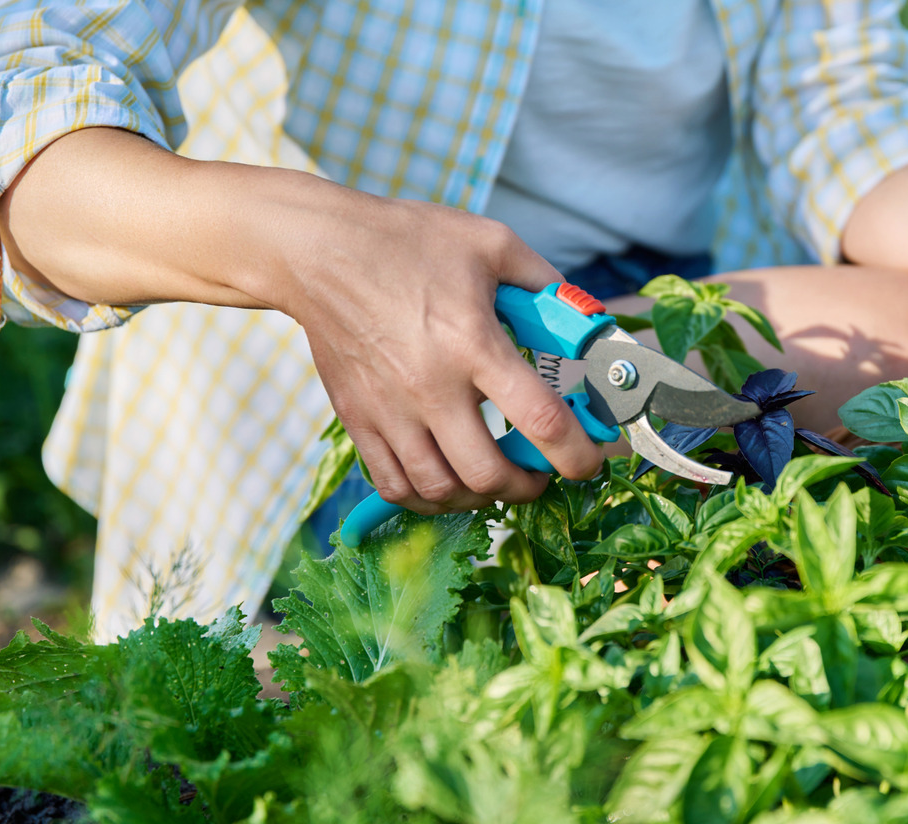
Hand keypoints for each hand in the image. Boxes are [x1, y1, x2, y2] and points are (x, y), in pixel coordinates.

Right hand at [255, 186, 604, 513]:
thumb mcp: (491, 243)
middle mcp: (431, 386)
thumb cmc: (407, 241)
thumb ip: (544, 283)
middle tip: (540, 475)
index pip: (539, 420)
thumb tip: (584, 319)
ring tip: (495, 480)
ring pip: (440, 490)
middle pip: (487, 473)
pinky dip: (428, 498)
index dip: (576, 454)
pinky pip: (394, 485)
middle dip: (526, 487)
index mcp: (473, 344)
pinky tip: (448, 482)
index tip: (589, 461)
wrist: (319, 249)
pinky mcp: (358, 419)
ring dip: (479, 498)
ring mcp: (389, 409)